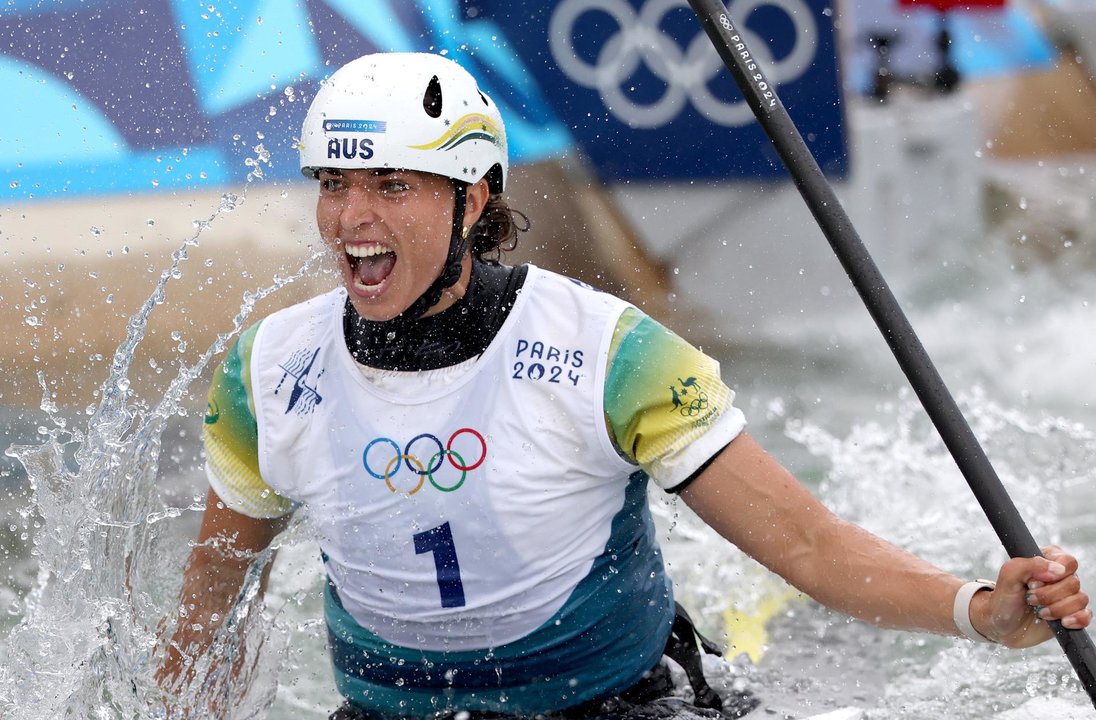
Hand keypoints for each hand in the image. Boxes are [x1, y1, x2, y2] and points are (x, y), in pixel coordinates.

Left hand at [972, 545, 1091, 647]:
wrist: (1000, 625)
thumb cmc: (1003, 598)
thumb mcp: (1007, 577)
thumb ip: (1027, 565)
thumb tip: (1057, 569)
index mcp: (1047, 561)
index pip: (1067, 561)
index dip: (1053, 574)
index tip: (1033, 583)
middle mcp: (1060, 577)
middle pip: (1073, 582)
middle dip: (1050, 594)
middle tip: (1030, 599)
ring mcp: (1067, 596)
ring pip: (1080, 599)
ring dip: (1057, 608)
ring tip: (1039, 612)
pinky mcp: (1071, 615)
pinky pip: (1086, 615)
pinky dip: (1075, 620)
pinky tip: (1062, 622)